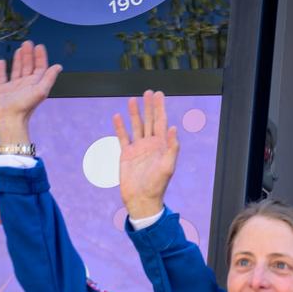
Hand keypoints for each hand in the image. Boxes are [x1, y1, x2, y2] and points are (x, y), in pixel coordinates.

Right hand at [0, 41, 61, 144]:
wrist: (9, 119)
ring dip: (18, 59)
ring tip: (19, 49)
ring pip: (17, 69)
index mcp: (36, 84)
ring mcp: (14, 87)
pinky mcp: (2, 90)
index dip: (40, 57)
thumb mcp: (40, 91)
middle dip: (29, 54)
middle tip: (28, 43)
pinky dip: (1, 69)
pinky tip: (2, 62)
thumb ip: (49, 78)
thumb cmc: (25, 107)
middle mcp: (26, 84)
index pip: (40, 67)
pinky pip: (1, 77)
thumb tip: (58, 67)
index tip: (39, 46)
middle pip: (29, 66)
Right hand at [114, 90, 177, 219]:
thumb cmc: (157, 185)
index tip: (159, 94)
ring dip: (134, 113)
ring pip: (136, 126)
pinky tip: (118, 116)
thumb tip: (174, 128)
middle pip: (150, 121)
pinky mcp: (126, 154)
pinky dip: (120, 127)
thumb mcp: (168, 167)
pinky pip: (122, 137)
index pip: (162, 122)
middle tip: (149, 92)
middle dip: (149, 107)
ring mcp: (138, 148)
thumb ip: (172, 148)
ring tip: (133, 99)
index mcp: (162, 146)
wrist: (141, 199)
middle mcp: (150, 144)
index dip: (160, 108)